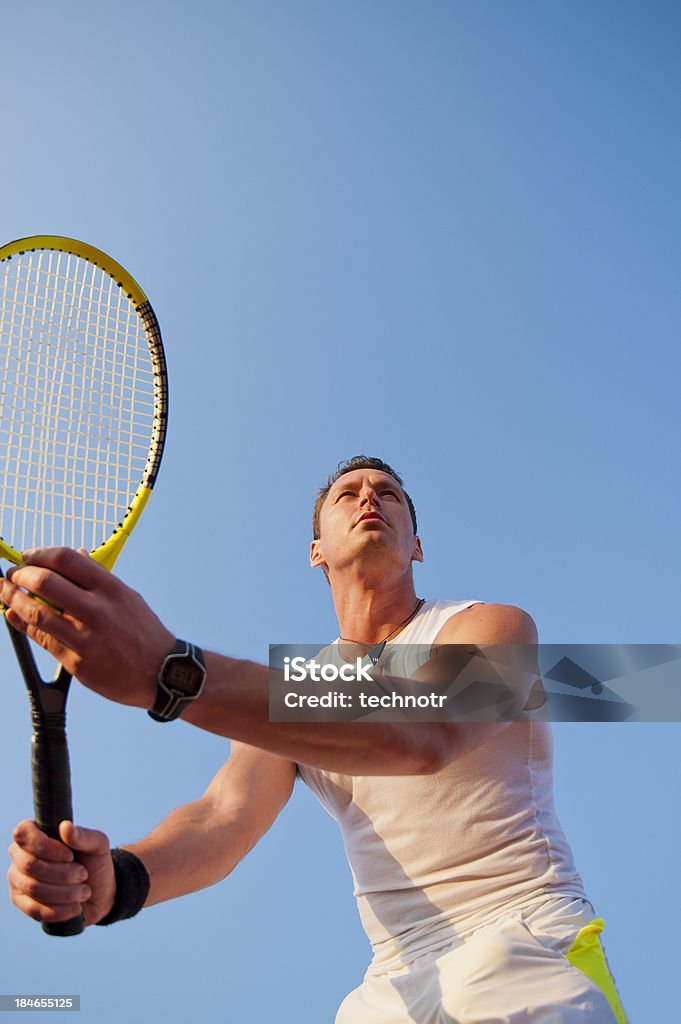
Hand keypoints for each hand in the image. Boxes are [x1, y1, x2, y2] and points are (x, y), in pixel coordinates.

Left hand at [0, 547, 174, 709]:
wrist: (162, 672)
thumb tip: (76, 553)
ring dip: (12, 599)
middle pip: (45, 581)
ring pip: (36, 613)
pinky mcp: (78, 662)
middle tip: (12, 575)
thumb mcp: (127, 597)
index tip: (27, 556)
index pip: (66, 558)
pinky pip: (42, 640)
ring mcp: (87, 637)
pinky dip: (22, 625)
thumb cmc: (143, 631)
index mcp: (111, 588)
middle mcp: (98, 610)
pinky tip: (14, 617)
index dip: (39, 554)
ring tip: (5, 593)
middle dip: (19, 574)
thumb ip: (99, 576)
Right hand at [8, 820, 115, 926]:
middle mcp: (20, 855)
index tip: (70, 856)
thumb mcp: (97, 845)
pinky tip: (75, 907)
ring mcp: (18, 880)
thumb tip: (65, 826)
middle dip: (62, 873)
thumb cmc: (94, 862)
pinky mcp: (21, 903)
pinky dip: (59, 910)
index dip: (46, 846)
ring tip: (84, 891)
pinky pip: (34, 909)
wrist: (99, 893)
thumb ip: (83, 835)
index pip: (24, 833)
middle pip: (29, 864)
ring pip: (33, 888)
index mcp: (35, 833)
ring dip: (65, 892)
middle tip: (83, 874)